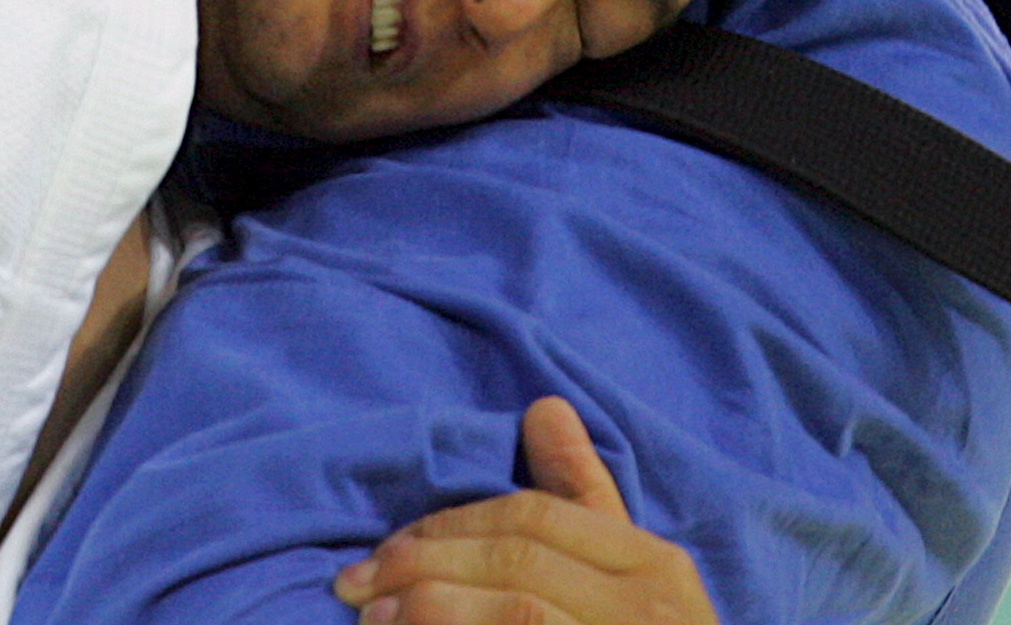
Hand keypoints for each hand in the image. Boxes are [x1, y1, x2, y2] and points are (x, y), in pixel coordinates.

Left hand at [331, 397, 717, 624]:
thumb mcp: (628, 575)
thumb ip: (583, 497)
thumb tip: (545, 407)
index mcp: (653, 564)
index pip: (533, 515)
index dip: (449, 523)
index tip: (389, 547)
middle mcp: (650, 610)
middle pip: (514, 560)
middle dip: (423, 565)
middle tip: (357, 583)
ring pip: (516, 611)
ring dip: (428, 610)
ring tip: (372, 619)